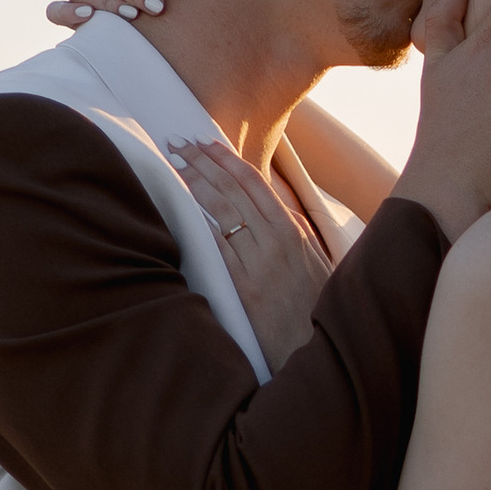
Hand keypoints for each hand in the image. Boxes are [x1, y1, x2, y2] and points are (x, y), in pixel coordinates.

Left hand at [169, 135, 332, 372]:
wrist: (317, 348)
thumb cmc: (315, 308)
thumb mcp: (314, 262)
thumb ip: (293, 234)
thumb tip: (275, 211)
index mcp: (293, 230)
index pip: (254, 182)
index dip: (226, 159)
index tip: (205, 142)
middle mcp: (277, 238)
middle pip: (233, 188)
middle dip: (202, 161)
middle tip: (177, 141)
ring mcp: (260, 260)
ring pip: (223, 209)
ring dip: (195, 181)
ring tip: (174, 162)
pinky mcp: (246, 285)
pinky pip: (219, 244)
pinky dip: (199, 219)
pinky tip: (181, 201)